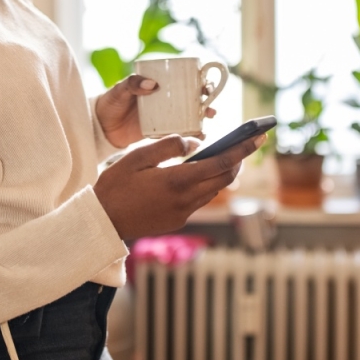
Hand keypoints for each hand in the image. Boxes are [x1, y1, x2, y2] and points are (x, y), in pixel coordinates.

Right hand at [94, 132, 266, 240]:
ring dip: (223, 174)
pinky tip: (200, 175)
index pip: (219, 163)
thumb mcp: (136, 156)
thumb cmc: (115, 186)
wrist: (101, 222)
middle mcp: (185, 200)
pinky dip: (206, 185)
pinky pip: (199, 200)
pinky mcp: (177, 221)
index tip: (257, 137)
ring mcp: (182, 213)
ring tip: (228, 156)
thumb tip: (193, 143)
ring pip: (213, 191)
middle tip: (248, 143)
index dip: (241, 149)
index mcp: (177, 180)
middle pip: (223, 178)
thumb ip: (168, 146)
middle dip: (238, 160)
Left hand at [95, 74, 217, 147]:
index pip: (185, 80)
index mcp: (160, 85)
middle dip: (207, 103)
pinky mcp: (160, 132)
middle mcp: (166, 100)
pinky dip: (191, 135)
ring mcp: (165, 117)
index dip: (200, 82)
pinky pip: (179, 133)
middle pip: (192, 99)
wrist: (100, 126)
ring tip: (207, 124)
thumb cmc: (111, 102)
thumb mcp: (120, 89)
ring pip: (190, 116)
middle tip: (210, 109)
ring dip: (202, 119)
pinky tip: (198, 138)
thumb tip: (152, 84)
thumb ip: (133, 84)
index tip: (207, 87)